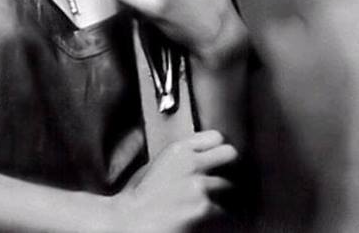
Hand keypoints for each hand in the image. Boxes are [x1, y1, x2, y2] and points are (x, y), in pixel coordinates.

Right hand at [106, 130, 236, 232]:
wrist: (127, 222)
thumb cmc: (136, 200)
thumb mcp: (155, 166)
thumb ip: (179, 159)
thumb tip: (200, 159)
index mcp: (177, 150)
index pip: (215, 136)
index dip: (217, 147)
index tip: (219, 156)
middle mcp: (192, 163)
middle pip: (230, 154)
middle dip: (228, 165)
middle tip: (222, 178)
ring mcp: (200, 186)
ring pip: (228, 187)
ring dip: (219, 196)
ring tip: (201, 204)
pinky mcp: (205, 209)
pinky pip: (223, 212)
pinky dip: (214, 217)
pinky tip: (199, 219)